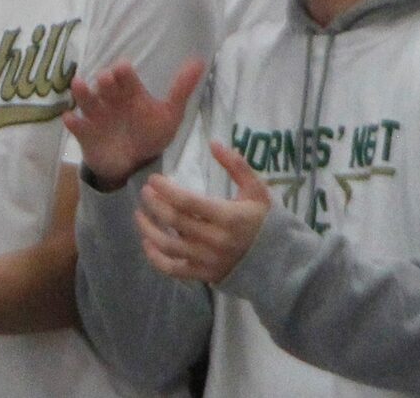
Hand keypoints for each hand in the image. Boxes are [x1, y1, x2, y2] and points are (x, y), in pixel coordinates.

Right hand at [64, 57, 202, 182]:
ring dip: (83, 92)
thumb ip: (181, 90)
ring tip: (79, 84)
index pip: (125, 76)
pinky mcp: (85, 133)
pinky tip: (70, 118)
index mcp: (130, 92)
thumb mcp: (169, 114)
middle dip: (105, 81)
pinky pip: (77, 126)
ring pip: (87, 100)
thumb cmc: (150, 133)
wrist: (132, 163)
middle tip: (106, 78)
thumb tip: (200, 61)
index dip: (123, 71)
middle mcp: (111, 99)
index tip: (123, 68)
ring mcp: (96, 116)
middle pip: (105, 85)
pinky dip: (73, 122)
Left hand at [136, 143, 271, 284]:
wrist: (280, 262)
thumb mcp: (257, 190)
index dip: (165, 189)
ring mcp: (208, 260)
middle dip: (154, 204)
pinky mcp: (204, 275)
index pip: (187, 202)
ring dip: (148, 229)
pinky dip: (155, 258)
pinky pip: (173, 269)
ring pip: (168, 245)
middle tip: (144, 192)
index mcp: (228, 217)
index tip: (153, 179)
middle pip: (174, 221)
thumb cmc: (266, 222)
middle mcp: (215, 240)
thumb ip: (237, 165)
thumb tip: (213, 143)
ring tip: (139, 214)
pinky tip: (147, 242)